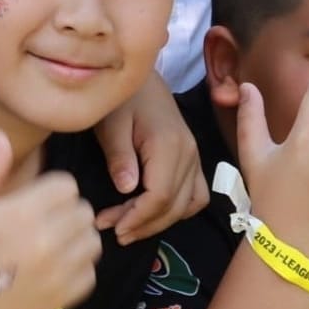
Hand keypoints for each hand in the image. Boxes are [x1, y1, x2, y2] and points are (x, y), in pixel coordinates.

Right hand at [0, 131, 101, 308]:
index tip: (39, 199)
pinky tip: (55, 266)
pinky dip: (78, 269)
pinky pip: (90, 274)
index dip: (54, 188)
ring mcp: (55, 274)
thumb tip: (2, 135)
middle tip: (45, 220)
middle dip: (66, 211)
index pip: (67, 186)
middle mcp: (44, 242)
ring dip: (76, 238)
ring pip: (92, 241)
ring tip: (53, 241)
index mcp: (22, 213)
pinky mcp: (60, 299)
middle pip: (83, 211)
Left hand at [94, 72, 207, 243]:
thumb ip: (119, 155)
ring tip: (130, 227)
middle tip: (114, 230)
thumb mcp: (112, 123)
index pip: (160, 195)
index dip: (137, 217)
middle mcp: (189, 153)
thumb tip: (127, 189)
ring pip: (188, 204)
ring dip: (161, 221)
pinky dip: (180, 209)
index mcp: (168, 145)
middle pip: (174, 205)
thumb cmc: (123, 99)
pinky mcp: (193, 157)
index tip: (112, 227)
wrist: (143, 78)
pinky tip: (155, 214)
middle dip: (143, 225)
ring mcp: (194, 155)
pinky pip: (196, 193)